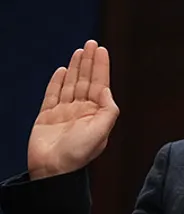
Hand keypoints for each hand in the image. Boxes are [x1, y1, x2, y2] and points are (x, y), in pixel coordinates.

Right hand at [28, 40, 118, 179]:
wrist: (53, 170)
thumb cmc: (78, 155)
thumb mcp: (101, 132)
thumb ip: (107, 110)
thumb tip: (106, 89)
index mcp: (96, 114)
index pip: (100, 84)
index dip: (101, 67)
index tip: (101, 50)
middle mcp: (81, 111)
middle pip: (85, 80)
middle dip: (88, 62)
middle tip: (91, 43)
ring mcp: (63, 113)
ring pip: (70, 84)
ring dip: (75, 68)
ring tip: (79, 51)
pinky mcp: (46, 116)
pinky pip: (51, 95)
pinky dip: (57, 82)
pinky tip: (62, 70)